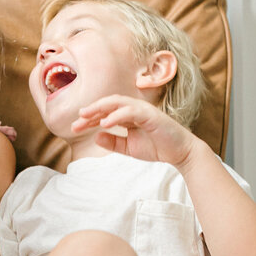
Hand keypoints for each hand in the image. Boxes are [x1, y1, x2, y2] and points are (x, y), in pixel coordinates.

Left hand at [73, 95, 197, 166]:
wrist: (180, 153)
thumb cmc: (157, 147)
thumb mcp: (129, 148)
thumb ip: (114, 142)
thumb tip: (96, 137)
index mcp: (128, 115)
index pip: (105, 112)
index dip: (89, 118)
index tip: (75, 127)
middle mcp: (134, 109)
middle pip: (108, 104)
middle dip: (91, 111)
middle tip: (77, 120)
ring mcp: (142, 109)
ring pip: (117, 102)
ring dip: (100, 108)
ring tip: (86, 117)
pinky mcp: (151, 114)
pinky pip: (130, 111)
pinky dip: (116, 115)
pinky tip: (104, 123)